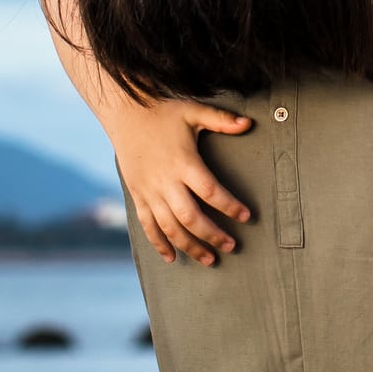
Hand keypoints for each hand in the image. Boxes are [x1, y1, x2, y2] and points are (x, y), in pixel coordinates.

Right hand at [112, 100, 252, 265]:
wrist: (124, 112)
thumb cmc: (163, 112)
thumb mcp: (193, 111)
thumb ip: (221, 119)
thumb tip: (248, 123)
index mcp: (183, 162)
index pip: (210, 191)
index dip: (229, 206)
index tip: (246, 217)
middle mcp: (165, 181)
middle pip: (190, 217)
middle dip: (212, 235)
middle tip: (231, 246)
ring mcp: (149, 191)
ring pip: (170, 227)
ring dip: (190, 246)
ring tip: (209, 259)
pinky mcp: (137, 195)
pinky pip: (148, 225)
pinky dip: (159, 243)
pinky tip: (172, 258)